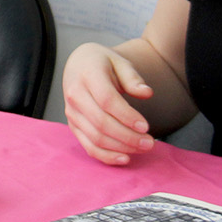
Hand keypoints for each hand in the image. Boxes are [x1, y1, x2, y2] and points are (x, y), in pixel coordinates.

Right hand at [62, 43, 155, 164]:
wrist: (79, 65)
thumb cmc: (103, 63)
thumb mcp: (120, 63)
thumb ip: (133, 78)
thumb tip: (147, 93)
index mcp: (87, 75)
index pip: (107, 100)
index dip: (127, 116)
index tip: (146, 126)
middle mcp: (75, 95)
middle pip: (101, 122)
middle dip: (128, 137)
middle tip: (150, 143)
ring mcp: (72, 112)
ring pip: (95, 137)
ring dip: (121, 147)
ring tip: (143, 148)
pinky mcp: (73, 125)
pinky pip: (88, 146)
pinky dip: (106, 156)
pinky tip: (125, 158)